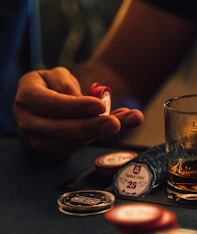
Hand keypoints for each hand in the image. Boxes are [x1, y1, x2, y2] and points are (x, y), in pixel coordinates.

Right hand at [13, 67, 143, 159]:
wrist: (41, 106)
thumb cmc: (50, 87)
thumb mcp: (57, 76)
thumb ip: (69, 85)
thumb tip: (86, 101)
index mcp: (28, 97)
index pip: (53, 104)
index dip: (76, 106)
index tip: (100, 105)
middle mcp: (28, 122)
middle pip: (62, 129)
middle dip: (92, 126)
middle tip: (115, 123)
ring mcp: (38, 141)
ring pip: (74, 141)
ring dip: (101, 133)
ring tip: (126, 120)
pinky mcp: (52, 153)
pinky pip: (78, 147)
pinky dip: (99, 136)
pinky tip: (118, 125)